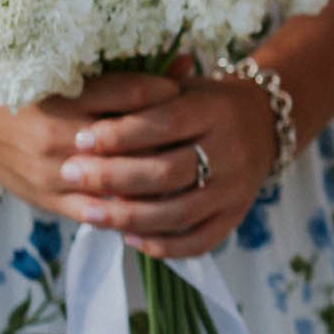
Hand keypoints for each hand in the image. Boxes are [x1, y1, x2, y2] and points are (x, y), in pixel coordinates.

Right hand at [0, 73, 182, 222]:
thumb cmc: (31, 92)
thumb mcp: (71, 74)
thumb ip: (129, 72)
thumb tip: (186, 62)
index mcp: (66, 97)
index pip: (134, 94)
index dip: (167, 93)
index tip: (182, 93)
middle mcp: (60, 135)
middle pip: (133, 141)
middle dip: (170, 139)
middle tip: (196, 136)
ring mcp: (54, 172)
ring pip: (121, 182)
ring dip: (158, 180)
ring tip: (189, 171)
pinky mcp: (50, 200)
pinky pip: (101, 213)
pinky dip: (133, 211)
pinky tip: (161, 206)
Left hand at [51, 73, 281, 258]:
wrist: (264, 120)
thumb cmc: (204, 102)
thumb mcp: (180, 88)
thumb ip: (141, 103)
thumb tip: (91, 136)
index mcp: (216, 111)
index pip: (165, 124)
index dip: (120, 134)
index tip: (80, 139)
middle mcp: (232, 151)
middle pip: (168, 172)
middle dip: (113, 177)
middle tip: (69, 173)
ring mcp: (236, 188)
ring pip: (179, 213)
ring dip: (128, 217)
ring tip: (88, 214)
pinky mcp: (237, 215)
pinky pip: (200, 241)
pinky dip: (164, 245)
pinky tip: (130, 239)